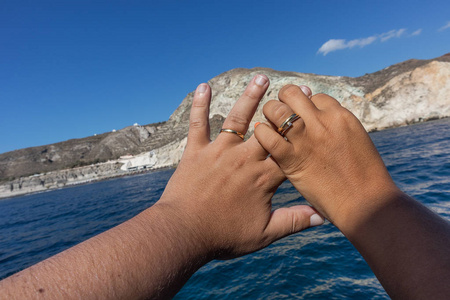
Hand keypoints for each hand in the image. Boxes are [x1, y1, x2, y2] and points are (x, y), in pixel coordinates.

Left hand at [157, 77, 322, 258]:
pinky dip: (199, 105)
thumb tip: (324, 216)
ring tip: (261, 77)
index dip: (304, 132)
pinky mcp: (196, 151)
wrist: (184, 233)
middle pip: (268, 128)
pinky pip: (198, 124)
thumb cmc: (224, 236)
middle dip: (283, 109)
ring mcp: (219, 152)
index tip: (314, 115)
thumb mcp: (264, 234)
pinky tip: (203, 86)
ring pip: (238, 119)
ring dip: (250, 97)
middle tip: (296, 89)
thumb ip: (294, 221)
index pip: (289, 150)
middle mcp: (244, 159)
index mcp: (263, 178)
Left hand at [254, 85, 397, 228]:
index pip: (316, 97)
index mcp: (340, 117)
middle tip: (282, 112)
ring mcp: (305, 139)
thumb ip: (340, 129)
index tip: (305, 115)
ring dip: (271, 112)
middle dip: (285, 99)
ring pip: (277, 110)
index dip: (308, 104)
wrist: (365, 204)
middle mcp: (321, 123)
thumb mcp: (356, 141)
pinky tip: (264, 139)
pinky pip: (268, 136)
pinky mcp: (291, 159)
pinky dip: (262, 134)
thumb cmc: (364, 180)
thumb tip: (327, 127)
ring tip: (271, 123)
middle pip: (293, 94)